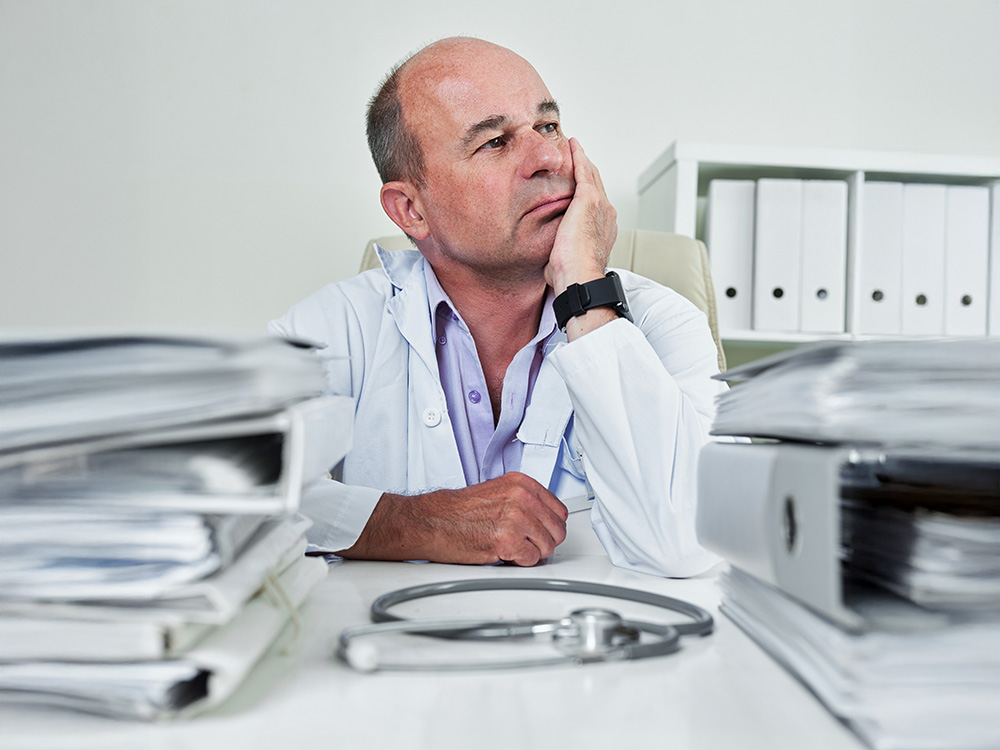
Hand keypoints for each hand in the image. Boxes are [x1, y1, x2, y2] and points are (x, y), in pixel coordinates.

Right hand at [337, 472, 567, 565]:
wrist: (430, 521)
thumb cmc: (456, 510)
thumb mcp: (497, 492)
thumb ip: (523, 501)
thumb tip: (544, 518)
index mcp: (521, 483)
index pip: (559, 510)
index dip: (550, 526)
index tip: (542, 532)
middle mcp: (521, 497)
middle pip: (557, 530)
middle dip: (543, 542)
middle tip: (525, 544)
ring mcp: (515, 518)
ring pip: (547, 547)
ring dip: (531, 553)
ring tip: (511, 547)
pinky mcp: (507, 540)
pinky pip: (531, 560)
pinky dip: (519, 562)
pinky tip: (503, 553)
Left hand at [544, 138, 617, 294]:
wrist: (579, 278)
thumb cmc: (571, 277)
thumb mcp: (565, 260)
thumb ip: (560, 250)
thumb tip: (549, 256)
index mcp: (603, 229)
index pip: (594, 202)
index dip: (586, 190)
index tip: (577, 182)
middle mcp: (606, 214)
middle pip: (596, 184)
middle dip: (585, 169)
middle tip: (576, 156)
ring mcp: (600, 204)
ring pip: (591, 174)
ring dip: (582, 159)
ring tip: (573, 146)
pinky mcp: (588, 199)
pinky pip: (583, 170)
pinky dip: (578, 155)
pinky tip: (572, 144)